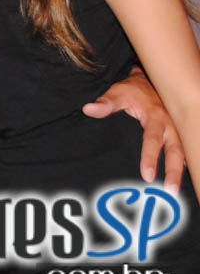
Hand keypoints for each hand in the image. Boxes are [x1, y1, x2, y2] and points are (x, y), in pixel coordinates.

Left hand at [83, 66, 183, 191]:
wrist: (152, 81)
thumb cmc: (134, 90)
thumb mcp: (119, 92)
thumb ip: (106, 103)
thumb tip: (88, 109)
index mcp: (156, 117)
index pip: (152, 140)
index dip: (150, 158)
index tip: (147, 176)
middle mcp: (171, 125)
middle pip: (175, 151)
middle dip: (173, 172)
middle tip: (170, 192)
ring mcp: (178, 130)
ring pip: (183, 154)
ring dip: (180, 172)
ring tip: (175, 192)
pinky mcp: (181, 134)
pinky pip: (185, 151)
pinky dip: (184, 165)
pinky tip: (180, 181)